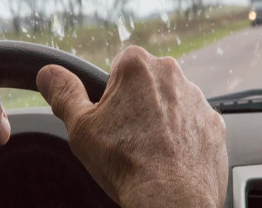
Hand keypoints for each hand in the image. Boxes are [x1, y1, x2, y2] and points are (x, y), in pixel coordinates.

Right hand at [36, 46, 227, 206]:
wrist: (170, 199)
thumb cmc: (124, 161)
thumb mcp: (80, 126)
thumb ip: (63, 93)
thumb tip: (48, 73)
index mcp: (137, 66)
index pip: (118, 66)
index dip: (110, 92)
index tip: (111, 115)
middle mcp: (171, 74)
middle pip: (145, 82)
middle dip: (136, 102)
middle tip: (126, 134)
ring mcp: (197, 99)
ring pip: (170, 102)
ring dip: (160, 118)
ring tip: (148, 148)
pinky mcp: (213, 123)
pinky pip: (192, 123)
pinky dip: (182, 135)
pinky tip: (169, 156)